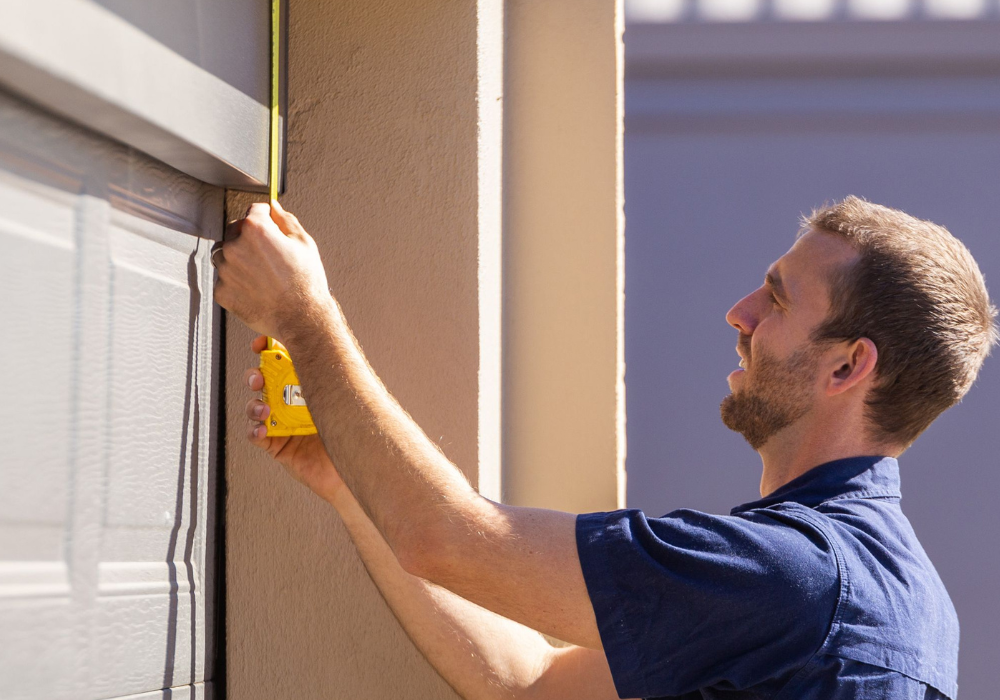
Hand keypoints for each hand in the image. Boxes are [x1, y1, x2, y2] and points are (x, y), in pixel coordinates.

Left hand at [214, 201, 331, 339]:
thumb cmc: (306, 284)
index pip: (254, 211)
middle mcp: (235, 247)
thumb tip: (276, 210)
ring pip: (226, 256)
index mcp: (256, 230)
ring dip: (239, 260)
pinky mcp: (222, 292)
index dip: (266, 218)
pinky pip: (225, 280)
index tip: (270, 225)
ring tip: (262, 274)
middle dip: (249, 238)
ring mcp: (226, 271)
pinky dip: (237, 283)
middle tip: (268, 255)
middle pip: (235, 231)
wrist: (301, 318)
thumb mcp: (304, 244)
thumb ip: (286, 221)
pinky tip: (257, 289)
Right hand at [245, 335, 344, 501]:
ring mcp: (281, 422)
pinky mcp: (276, 445)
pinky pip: (256, 435)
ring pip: (254, 407)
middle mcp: (290, 401)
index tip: (261, 344)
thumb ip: (333, 379)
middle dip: (254, 376)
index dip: (267, 350)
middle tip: (258, 379)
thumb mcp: (342, 401)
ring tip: (264, 410)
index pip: (283, 362)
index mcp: (306, 385)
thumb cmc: (351, 434)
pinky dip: (254, 431)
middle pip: (262, 382)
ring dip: (254, 405)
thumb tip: (332, 350)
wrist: (349, 469)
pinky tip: (262, 430)